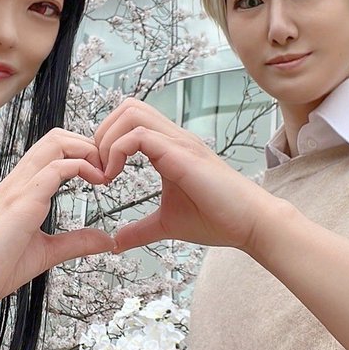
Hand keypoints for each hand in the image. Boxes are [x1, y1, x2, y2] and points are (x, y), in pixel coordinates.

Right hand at [0, 129, 115, 345]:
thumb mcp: (45, 253)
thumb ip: (75, 242)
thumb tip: (106, 240)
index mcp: (21, 189)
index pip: (53, 150)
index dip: (82, 153)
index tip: (102, 174)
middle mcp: (19, 181)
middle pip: (57, 136)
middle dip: (89, 144)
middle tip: (108, 169)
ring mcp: (19, 187)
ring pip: (56, 142)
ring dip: (87, 150)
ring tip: (105, 173)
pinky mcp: (23, 201)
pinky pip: (56, 168)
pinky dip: (83, 167)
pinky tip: (97, 182)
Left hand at [95, 100, 278, 255]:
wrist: (250, 224)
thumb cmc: (217, 219)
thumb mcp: (166, 224)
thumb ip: (140, 230)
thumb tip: (116, 243)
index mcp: (169, 147)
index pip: (129, 120)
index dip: (106, 140)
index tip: (99, 174)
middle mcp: (174, 138)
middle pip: (127, 106)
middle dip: (102, 133)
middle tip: (98, 168)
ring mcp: (179, 142)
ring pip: (131, 112)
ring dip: (107, 139)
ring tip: (105, 173)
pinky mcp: (182, 153)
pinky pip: (139, 135)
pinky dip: (117, 151)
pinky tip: (114, 177)